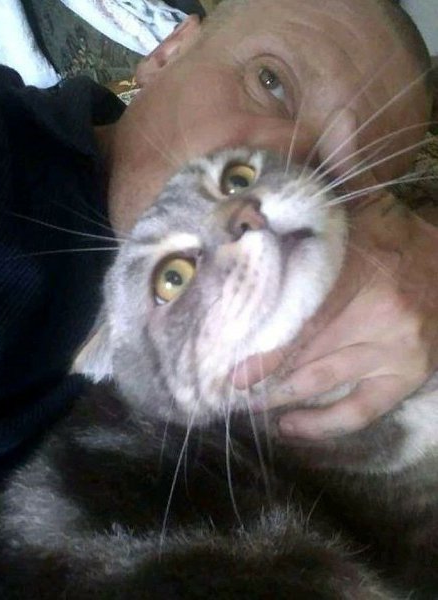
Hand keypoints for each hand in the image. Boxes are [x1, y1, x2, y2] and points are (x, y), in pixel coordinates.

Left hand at [235, 193, 437, 438]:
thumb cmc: (399, 240)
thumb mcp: (369, 207)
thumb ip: (335, 186)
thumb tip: (305, 165)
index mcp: (361, 272)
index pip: (302, 317)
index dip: (265, 347)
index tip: (231, 369)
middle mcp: (379, 315)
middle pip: (306, 351)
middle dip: (262, 373)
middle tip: (224, 388)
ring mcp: (394, 350)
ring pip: (324, 381)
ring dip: (280, 397)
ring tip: (247, 406)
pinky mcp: (406, 376)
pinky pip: (360, 411)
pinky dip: (323, 425)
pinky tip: (289, 427)